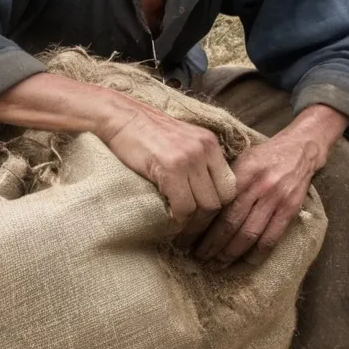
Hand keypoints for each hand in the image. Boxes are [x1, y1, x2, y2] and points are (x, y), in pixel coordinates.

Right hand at [97, 101, 236, 236]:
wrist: (120, 117)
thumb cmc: (144, 133)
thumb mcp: (181, 141)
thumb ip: (197, 162)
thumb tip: (203, 194)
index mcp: (210, 143)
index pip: (229, 185)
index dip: (218, 206)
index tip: (204, 218)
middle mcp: (205, 149)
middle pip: (220, 198)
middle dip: (206, 220)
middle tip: (192, 231)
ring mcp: (189, 158)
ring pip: (204, 206)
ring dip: (192, 223)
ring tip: (180, 231)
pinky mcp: (171, 168)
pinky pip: (184, 206)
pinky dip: (178, 219)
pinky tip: (169, 219)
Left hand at [193, 104, 348, 266]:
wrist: (300, 148)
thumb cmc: (265, 155)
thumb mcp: (241, 159)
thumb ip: (225, 181)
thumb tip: (198, 205)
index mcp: (242, 171)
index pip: (216, 205)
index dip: (200, 226)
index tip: (187, 238)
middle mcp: (259, 186)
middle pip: (230, 223)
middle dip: (211, 245)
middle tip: (197, 257)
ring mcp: (276, 199)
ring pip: (249, 234)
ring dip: (230, 254)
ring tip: (216, 265)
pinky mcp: (290, 210)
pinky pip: (271, 239)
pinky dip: (256, 255)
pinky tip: (243, 263)